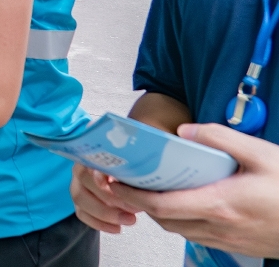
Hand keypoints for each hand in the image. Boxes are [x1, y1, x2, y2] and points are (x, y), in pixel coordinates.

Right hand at [70, 164, 138, 233]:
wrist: (134, 186)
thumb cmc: (135, 176)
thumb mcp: (137, 171)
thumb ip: (132, 174)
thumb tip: (141, 180)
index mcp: (96, 154)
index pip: (91, 158)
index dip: (102, 172)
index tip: (119, 186)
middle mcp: (82, 166)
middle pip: (84, 177)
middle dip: (109, 196)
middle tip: (133, 207)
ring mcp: (77, 184)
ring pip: (79, 197)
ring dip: (105, 212)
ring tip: (130, 219)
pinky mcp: (80, 203)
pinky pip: (82, 213)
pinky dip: (99, 223)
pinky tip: (117, 228)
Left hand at [106, 123, 278, 257]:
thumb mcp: (260, 153)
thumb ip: (219, 138)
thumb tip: (184, 133)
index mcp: (220, 204)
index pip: (161, 206)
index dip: (131, 196)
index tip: (114, 182)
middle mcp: (220, 226)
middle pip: (164, 220)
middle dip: (139, 203)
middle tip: (125, 183)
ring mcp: (229, 239)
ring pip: (179, 230)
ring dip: (160, 213)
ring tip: (150, 189)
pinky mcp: (237, 244)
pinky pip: (198, 235)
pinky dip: (181, 220)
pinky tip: (184, 201)